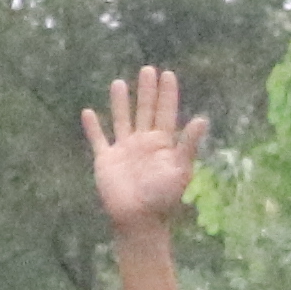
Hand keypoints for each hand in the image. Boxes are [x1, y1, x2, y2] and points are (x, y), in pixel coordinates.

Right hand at [84, 66, 203, 235]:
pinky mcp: (106, 160)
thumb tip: (203, 119)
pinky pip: (98, 139)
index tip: (168, 74)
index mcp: (162, 144)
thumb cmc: (162, 198)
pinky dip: (92, 127)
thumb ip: (188, 145)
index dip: (167, 94)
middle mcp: (143, 143)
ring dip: (121, 102)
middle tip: (148, 69)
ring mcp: (124, 150)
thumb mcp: (180, 170)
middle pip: (145, 110)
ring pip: (122, 120)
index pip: (166, 112)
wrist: (138, 220)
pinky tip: (88, 112)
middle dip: (147, 91)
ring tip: (119, 82)